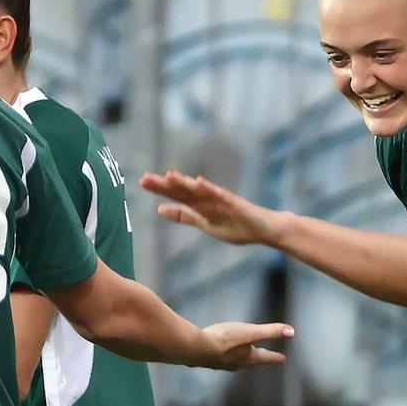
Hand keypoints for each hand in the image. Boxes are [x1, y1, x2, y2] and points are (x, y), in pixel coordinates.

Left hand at [140, 171, 284, 244]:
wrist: (264, 229)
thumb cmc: (236, 226)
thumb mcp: (204, 223)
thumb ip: (184, 216)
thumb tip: (159, 209)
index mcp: (199, 205)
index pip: (176, 195)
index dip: (160, 189)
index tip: (142, 181)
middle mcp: (208, 199)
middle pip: (182, 190)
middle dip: (164, 185)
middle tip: (145, 178)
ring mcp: (221, 200)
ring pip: (198, 190)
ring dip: (184, 183)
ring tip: (169, 176)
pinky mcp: (234, 203)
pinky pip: (220, 195)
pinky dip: (209, 188)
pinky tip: (198, 181)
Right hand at [200, 322, 292, 369]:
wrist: (198, 348)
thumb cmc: (226, 340)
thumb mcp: (251, 332)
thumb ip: (270, 331)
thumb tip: (292, 331)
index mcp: (249, 358)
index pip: (266, 357)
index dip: (275, 356)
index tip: (282, 358)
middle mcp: (237, 363)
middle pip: (252, 362)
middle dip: (260, 359)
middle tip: (265, 359)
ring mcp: (223, 363)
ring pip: (238, 362)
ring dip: (244, 359)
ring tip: (245, 356)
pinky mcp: (211, 360)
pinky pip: (223, 359)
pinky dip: (228, 356)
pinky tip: (222, 353)